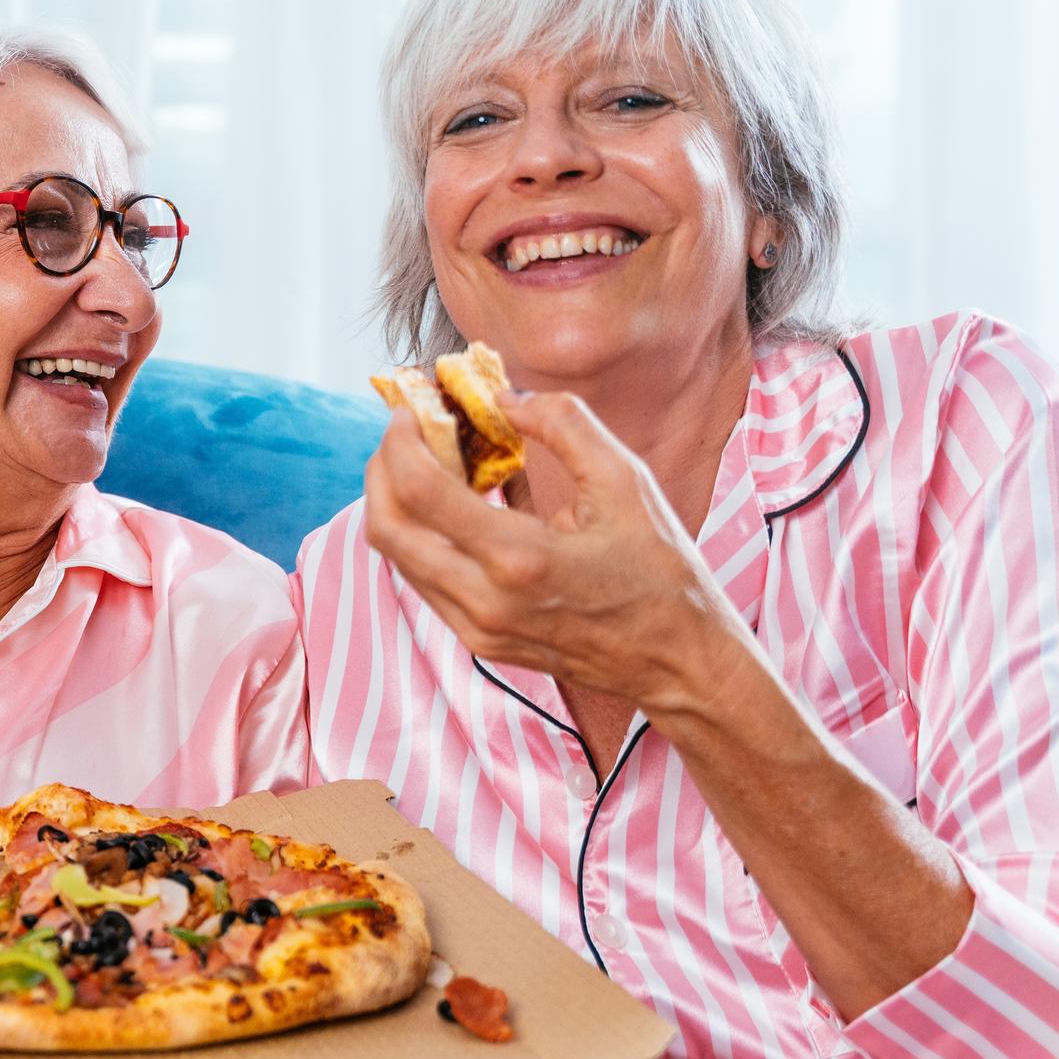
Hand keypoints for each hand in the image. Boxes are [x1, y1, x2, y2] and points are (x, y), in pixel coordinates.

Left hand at [361, 389, 747, 710]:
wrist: (677, 660)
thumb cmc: (660, 570)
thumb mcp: (625, 481)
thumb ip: (563, 425)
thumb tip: (503, 398)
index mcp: (520, 559)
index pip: (419, 491)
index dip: (400, 441)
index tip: (409, 409)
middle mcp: (485, 601)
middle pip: (386, 527)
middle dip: (381, 469)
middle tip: (404, 432)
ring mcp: (476, 628)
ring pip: (397, 557)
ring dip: (395, 502)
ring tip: (424, 460)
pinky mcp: (477, 641)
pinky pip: (422, 580)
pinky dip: (419, 535)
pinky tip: (448, 505)